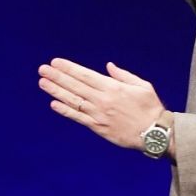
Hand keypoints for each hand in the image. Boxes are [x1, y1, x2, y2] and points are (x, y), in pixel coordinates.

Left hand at [39, 58, 166, 150]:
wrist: (154, 134)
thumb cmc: (150, 108)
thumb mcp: (142, 86)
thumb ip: (123, 75)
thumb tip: (108, 66)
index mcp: (112, 87)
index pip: (85, 75)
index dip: (69, 68)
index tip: (56, 62)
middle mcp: (102, 100)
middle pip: (75, 85)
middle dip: (57, 76)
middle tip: (42, 69)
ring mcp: (98, 114)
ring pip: (73, 100)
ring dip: (56, 91)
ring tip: (43, 83)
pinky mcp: (98, 127)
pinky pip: (78, 117)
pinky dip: (65, 110)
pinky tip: (53, 103)